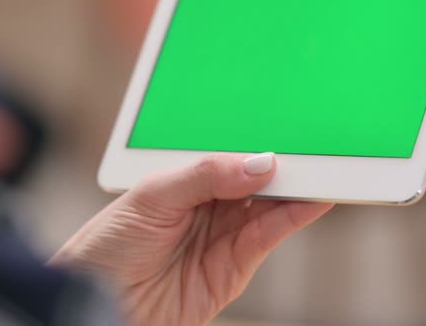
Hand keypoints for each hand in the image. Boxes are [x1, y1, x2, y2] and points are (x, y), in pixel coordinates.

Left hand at [51, 153, 332, 325]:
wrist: (98, 301)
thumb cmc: (108, 245)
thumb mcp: (151, 195)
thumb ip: (205, 175)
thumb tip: (259, 164)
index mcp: (184, 180)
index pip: (230, 156)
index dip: (257, 142)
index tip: (290, 125)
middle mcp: (208, 206)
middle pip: (257, 179)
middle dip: (286, 162)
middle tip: (318, 143)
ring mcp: (223, 236)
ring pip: (271, 205)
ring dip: (299, 187)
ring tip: (327, 168)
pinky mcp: (234, 268)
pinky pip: (270, 236)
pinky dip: (295, 216)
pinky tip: (314, 199)